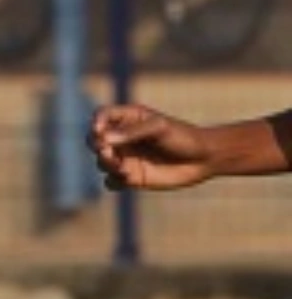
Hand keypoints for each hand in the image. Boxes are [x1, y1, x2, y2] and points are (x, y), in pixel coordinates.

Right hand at [88, 103, 214, 190]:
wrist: (204, 159)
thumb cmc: (183, 137)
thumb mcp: (159, 128)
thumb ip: (132, 132)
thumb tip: (104, 139)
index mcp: (128, 119)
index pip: (101, 116)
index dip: (96, 122)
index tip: (99, 131)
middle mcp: (122, 138)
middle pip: (94, 140)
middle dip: (97, 146)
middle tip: (107, 152)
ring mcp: (126, 158)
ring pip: (101, 162)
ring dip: (106, 164)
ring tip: (123, 168)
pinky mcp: (131, 177)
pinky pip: (111, 182)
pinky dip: (114, 181)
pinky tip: (128, 179)